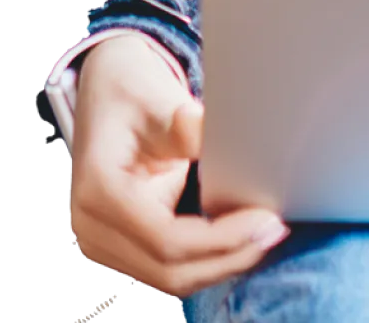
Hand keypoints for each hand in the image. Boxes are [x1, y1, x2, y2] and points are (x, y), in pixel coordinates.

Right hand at [68, 33, 290, 298]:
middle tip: (275, 228)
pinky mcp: (121, 245)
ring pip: (171, 278)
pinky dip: (206, 257)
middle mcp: (93, 228)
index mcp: (100, 193)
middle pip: (170, 272)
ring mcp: (103, 243)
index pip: (168, 241)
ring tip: (265, 233)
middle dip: (228, 257)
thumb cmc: (130, 91)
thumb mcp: (159, 100)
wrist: (105, 91)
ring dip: (221, 262)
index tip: (265, 218)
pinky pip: (168, 266)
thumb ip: (189, 127)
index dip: (222, 240)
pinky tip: (240, 236)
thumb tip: (231, 142)